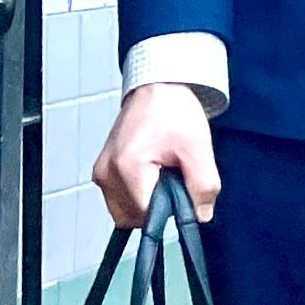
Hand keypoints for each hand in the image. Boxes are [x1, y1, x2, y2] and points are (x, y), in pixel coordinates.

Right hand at [91, 84, 219, 225]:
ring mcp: (101, 172)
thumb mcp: (199, 148)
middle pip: (135, 217)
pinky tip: (152, 175)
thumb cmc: (174, 111)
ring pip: (125, 212)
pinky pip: (119, 199)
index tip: (183, 193)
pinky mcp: (102, 171)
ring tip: (163, 174)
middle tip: (175, 179)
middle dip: (159, 207)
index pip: (148, 215)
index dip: (171, 211)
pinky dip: (137, 195)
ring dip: (147, 203)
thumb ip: (203, 186)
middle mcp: (107, 173)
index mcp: (128, 167)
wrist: (157, 87)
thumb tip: (200, 216)